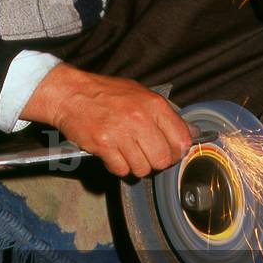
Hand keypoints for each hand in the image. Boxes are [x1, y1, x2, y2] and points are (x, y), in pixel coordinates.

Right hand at [21, 63, 192, 177]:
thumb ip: (164, 115)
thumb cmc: (105, 93)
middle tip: (145, 154)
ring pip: (143, 168)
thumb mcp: (140, 94)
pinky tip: (113, 154)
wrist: (71, 93)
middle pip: (163, 159)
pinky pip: (121, 170)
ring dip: (135, 165)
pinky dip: (118, 166)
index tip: (169, 151)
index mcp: (153, 104)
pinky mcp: (104, 145)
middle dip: (156, 162)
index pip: (181, 140)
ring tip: (126, 152)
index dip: (177, 151)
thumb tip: (190, 133)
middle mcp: (140, 119)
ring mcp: (121, 133)